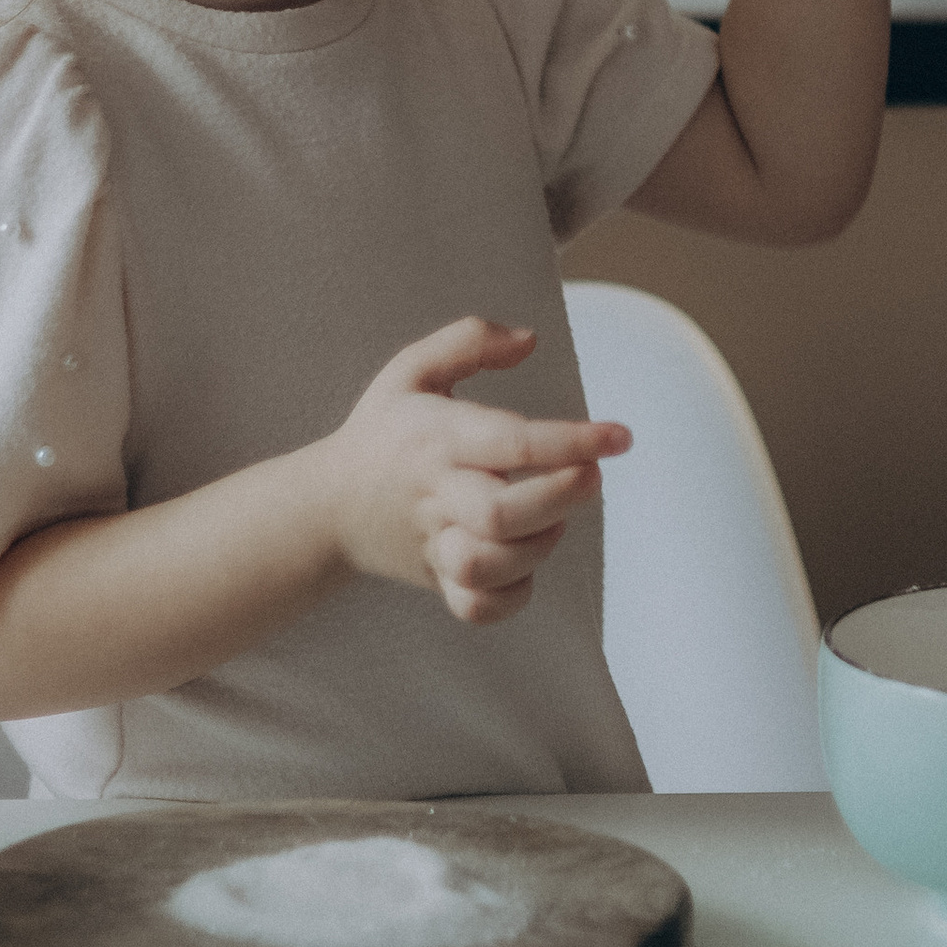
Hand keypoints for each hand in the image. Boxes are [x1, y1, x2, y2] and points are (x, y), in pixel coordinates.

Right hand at [322, 316, 628, 625]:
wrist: (325, 507)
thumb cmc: (384, 428)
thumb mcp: (413, 368)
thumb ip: (470, 339)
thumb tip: (531, 339)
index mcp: (438, 438)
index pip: (512, 442)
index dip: (573, 441)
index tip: (620, 436)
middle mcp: (437, 495)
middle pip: (503, 514)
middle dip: (562, 495)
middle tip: (592, 476)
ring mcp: (434, 544)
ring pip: (490, 565)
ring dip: (539, 544)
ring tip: (555, 516)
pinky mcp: (436, 581)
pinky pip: (478, 607)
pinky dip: (514, 595)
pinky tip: (528, 562)